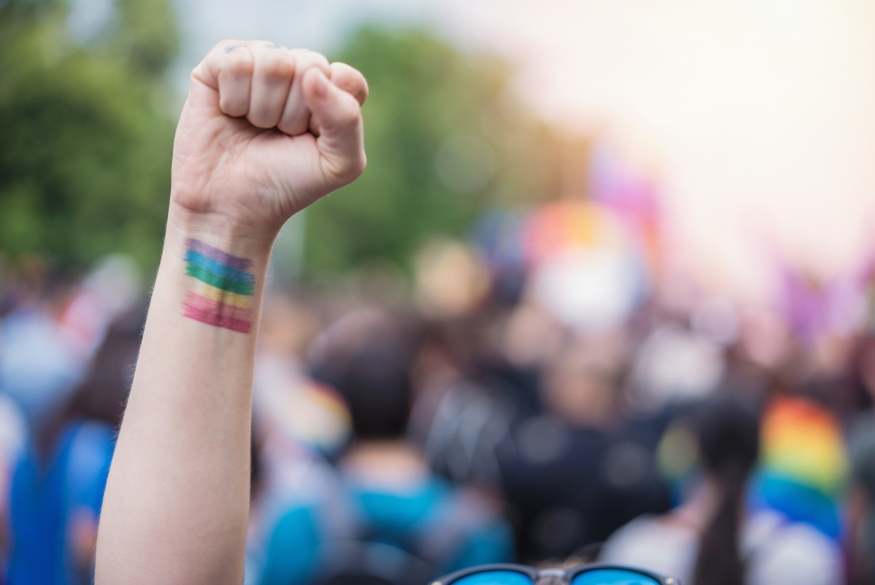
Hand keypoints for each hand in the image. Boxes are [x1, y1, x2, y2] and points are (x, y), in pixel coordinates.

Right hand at [170, 40, 367, 236]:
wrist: (231, 204)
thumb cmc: (287, 183)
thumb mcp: (339, 164)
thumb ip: (347, 118)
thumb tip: (312, 74)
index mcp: (332, 91)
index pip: (345, 78)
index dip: (330, 114)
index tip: (313, 139)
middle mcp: (297, 70)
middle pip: (309, 65)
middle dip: (293, 113)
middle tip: (279, 136)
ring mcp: (259, 63)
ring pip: (273, 62)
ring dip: (262, 108)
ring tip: (254, 126)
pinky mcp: (220, 64)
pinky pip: (235, 61)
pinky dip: (233, 98)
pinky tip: (230, 113)